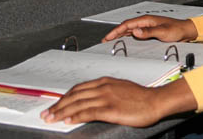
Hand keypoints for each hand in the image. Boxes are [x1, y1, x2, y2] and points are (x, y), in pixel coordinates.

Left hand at [41, 77, 196, 126]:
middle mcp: (103, 87)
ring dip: (61, 111)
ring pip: (77, 104)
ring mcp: (106, 97)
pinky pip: (88, 112)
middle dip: (58, 105)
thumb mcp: (121, 89)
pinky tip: (68, 120)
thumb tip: (93, 100)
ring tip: (52, 118)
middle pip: (74, 95)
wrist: (155, 101)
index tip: (55, 104)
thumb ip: (106, 92)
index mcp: (105, 81)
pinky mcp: (110, 108)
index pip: (78, 88)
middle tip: (47, 113)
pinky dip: (75, 116)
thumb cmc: (141, 97)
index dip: (64, 97)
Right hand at [102, 15, 197, 42]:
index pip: (127, 24)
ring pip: (129, 30)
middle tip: (105, 40)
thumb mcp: (163, 32)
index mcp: (146, 20)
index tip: (108, 37)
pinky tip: (124, 40)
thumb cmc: (177, 30)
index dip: (116, 31)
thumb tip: (135, 32)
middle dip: (115, 33)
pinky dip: (127, 36)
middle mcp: (145, 22)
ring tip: (111, 40)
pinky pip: (135, 33)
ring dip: (120, 34)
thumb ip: (148, 32)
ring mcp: (147, 26)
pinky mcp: (149, 31)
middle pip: (126, 26)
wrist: (186, 31)